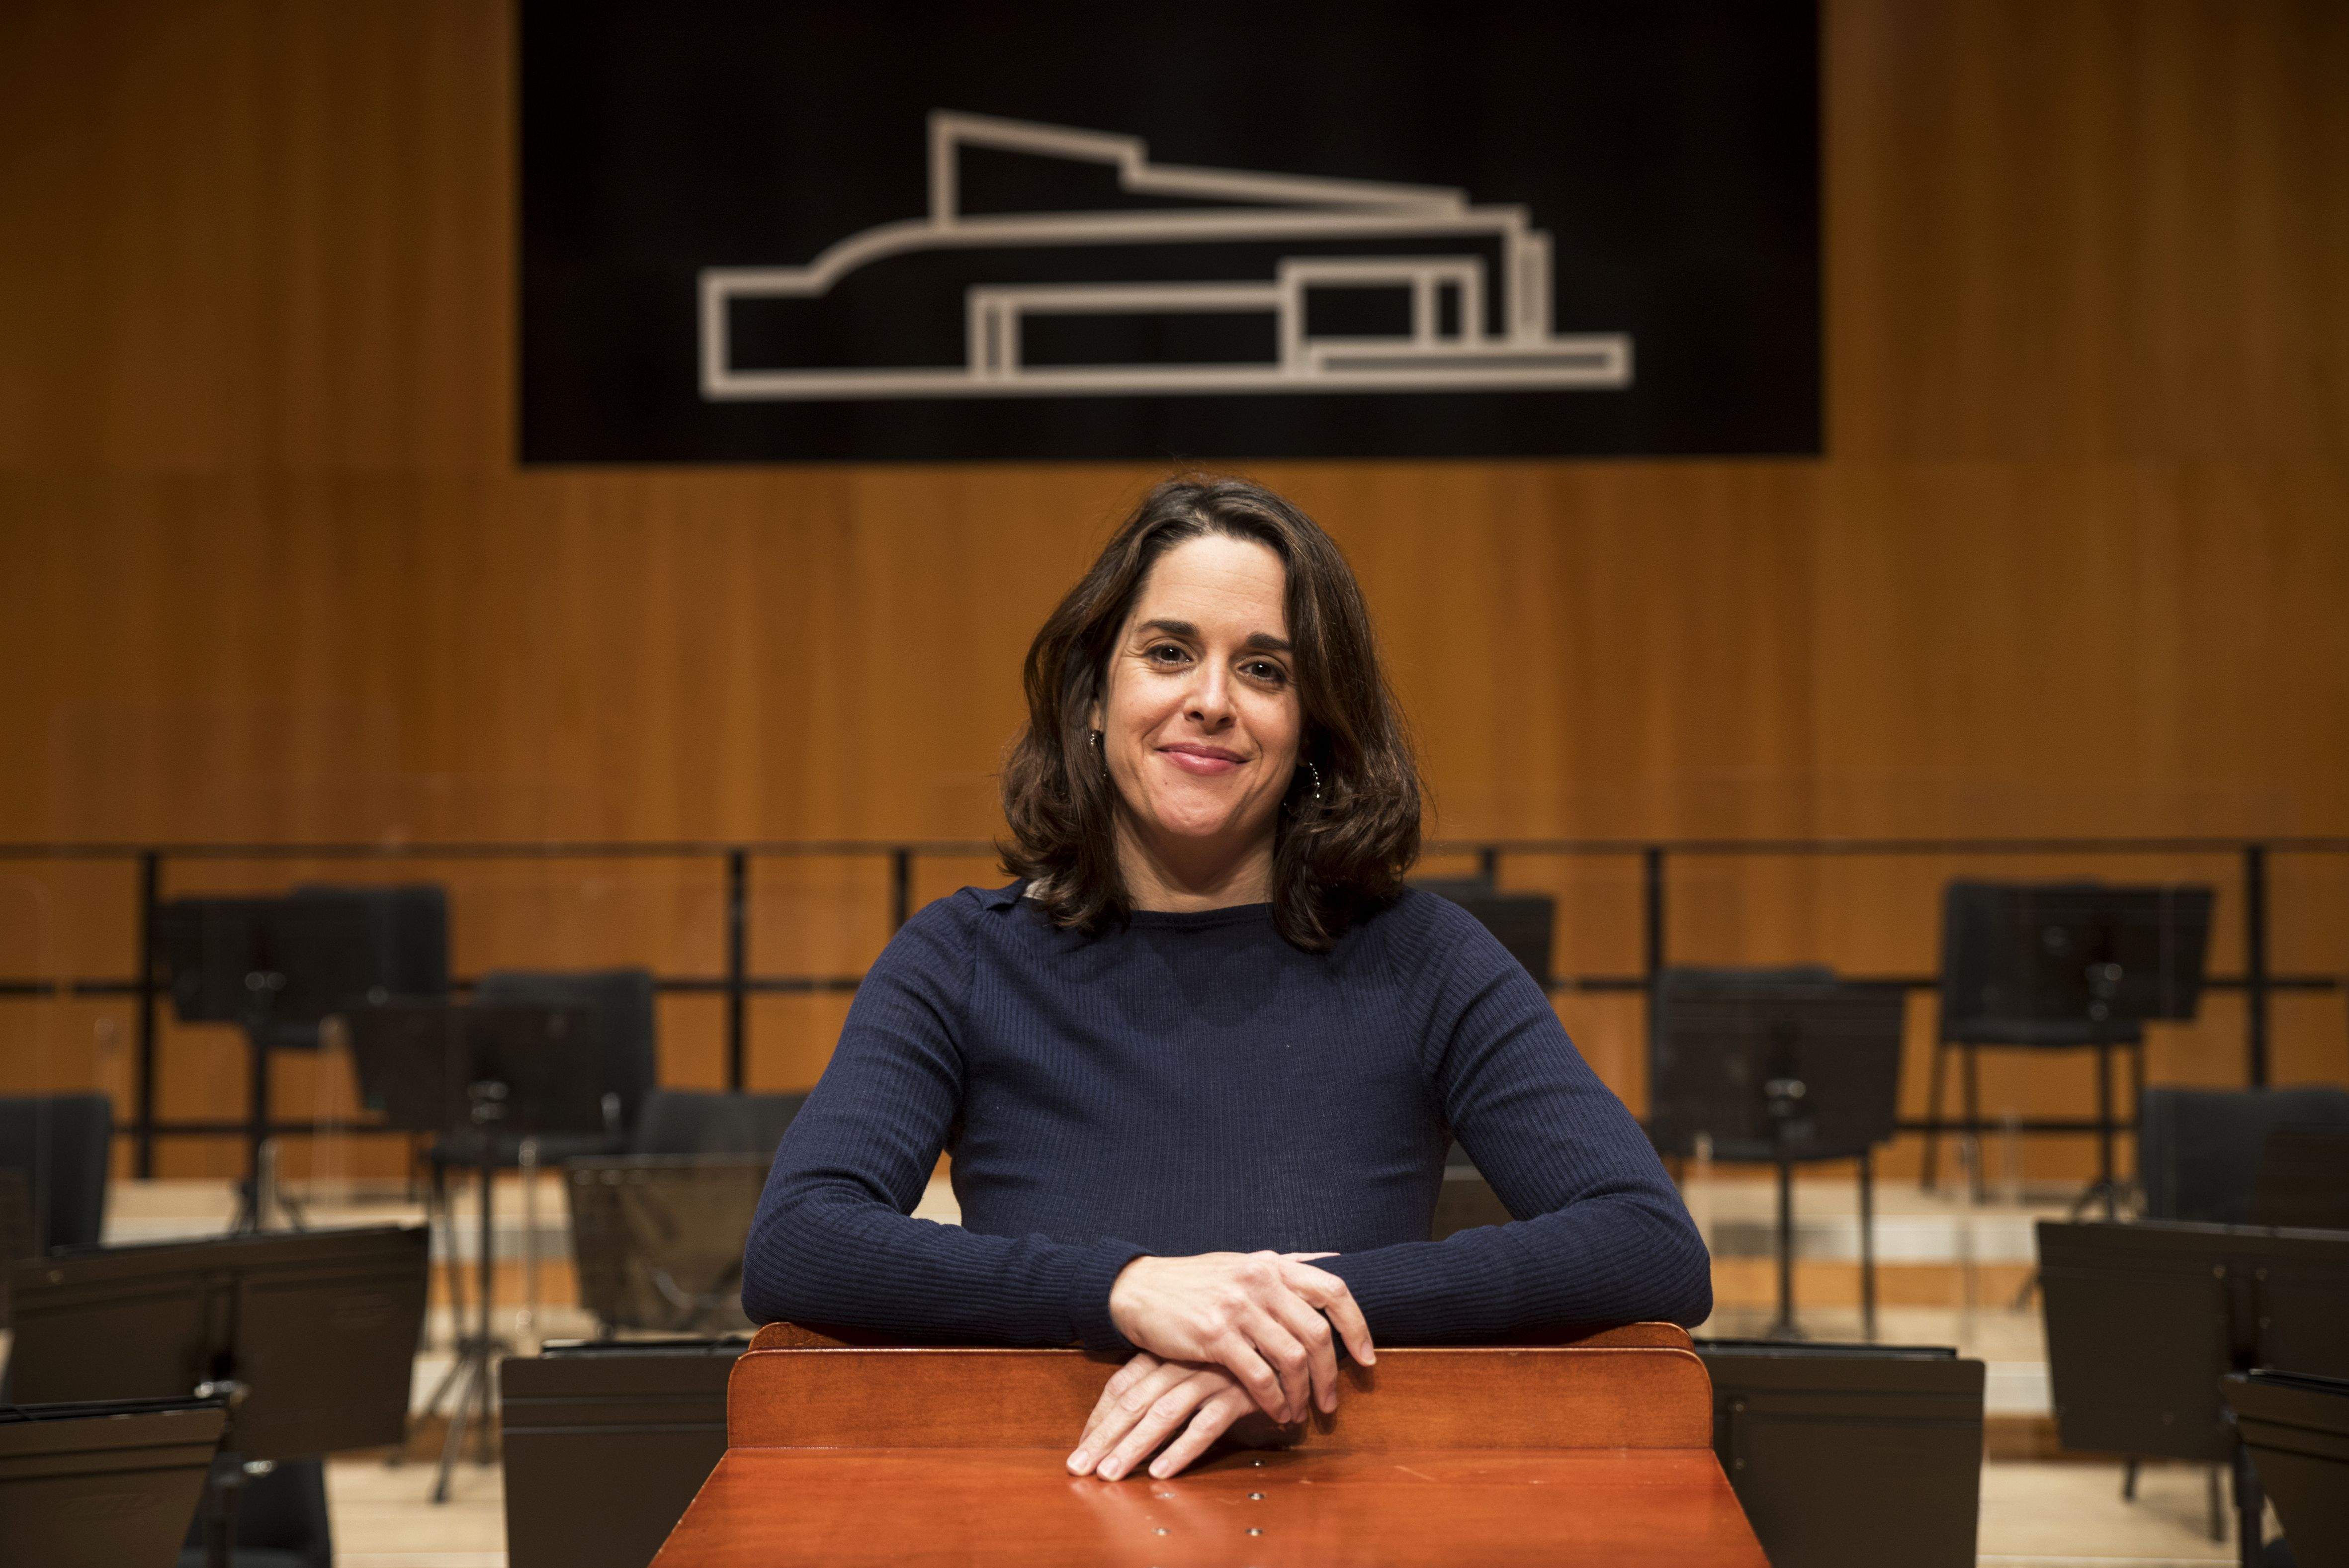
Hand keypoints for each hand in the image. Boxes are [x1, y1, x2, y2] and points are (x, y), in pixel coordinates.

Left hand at [1066, 1352, 1263, 1481]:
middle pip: (1133, 1402)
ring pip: (1162, 1414)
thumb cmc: (1235, 1350)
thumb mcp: (1194, 1358)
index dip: (1099, 1417)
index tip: (1081, 1445)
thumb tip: (1128, 1412)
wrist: (1287, 1326)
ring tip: (1110, 1475)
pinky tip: (1162, 1471)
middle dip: (1103, 1438)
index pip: (1122, 1384)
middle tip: (1078, 1468)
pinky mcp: (1238, 1393)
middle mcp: (1183, 1362)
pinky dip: (1182, 1449)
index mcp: (1167, 1352)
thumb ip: (1164, 1377)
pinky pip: (1205, 1425)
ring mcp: (1210, 1377)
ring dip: (1133, 1447)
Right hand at [1106, 1250, 1373, 1423]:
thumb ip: (1285, 1267)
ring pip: (1292, 1358)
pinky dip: (1273, 1400)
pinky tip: (1274, 1412)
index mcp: (1272, 1264)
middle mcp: (1260, 1281)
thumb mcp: (1242, 1264)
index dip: (1357, 1326)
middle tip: (1330, 1403)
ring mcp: (1238, 1307)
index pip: (1334, 1289)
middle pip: (1317, 1332)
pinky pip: (1259, 1375)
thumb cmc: (1194, 1282)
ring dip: (1302, 1393)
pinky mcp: (1215, 1335)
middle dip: (1331, 1375)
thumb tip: (1333, 1262)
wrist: (1138, 1289)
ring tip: (1300, 1412)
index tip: (1366, 1359)